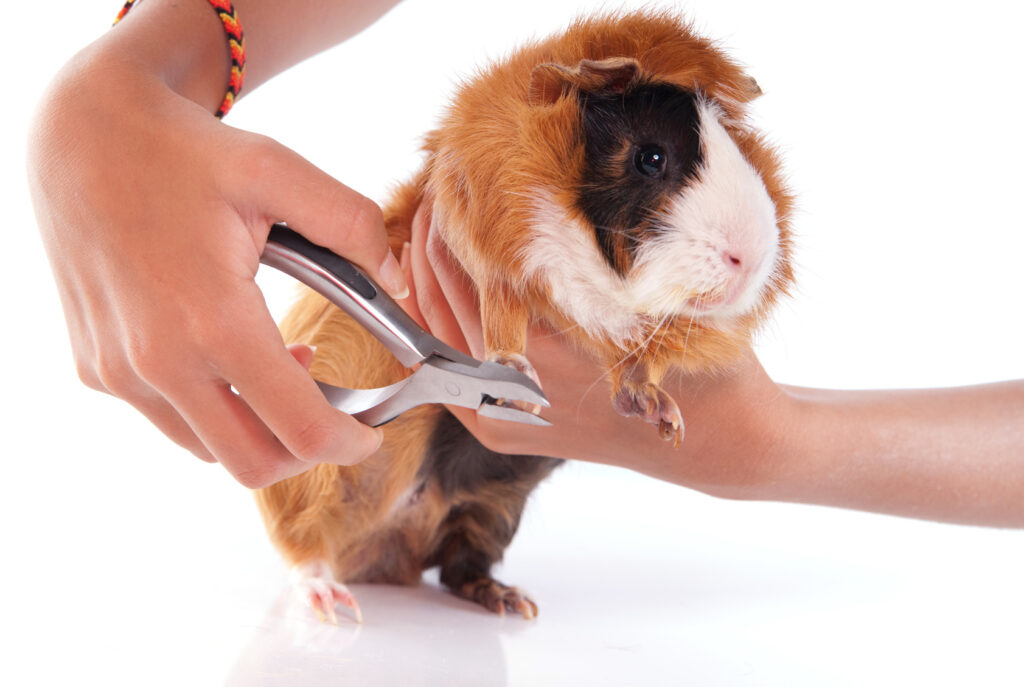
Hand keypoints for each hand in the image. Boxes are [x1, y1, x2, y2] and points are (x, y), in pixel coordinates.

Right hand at [27, 50, 406, 487]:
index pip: (300, 430)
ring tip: (283, 367)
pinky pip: (168, 420)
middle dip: (306, 451)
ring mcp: (119, 371)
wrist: (83, 139)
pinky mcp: (96, 369)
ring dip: (257, 428)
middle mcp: (158, 360)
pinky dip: (211, 409)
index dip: (349, 444)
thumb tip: (398, 281)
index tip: (370, 435)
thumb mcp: (277, 170)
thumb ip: (352, 223)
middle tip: (337, 414)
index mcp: (214, 319)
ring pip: (207, 449)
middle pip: (254, 464)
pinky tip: (230, 356)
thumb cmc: (184, 153)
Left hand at [401, 202, 794, 498]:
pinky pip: (438, 368)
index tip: (456, 176)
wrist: (716, 440)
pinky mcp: (494, 429)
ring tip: (431, 230)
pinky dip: (430, 324)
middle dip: (432, 239)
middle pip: (438, 296)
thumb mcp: (648, 292)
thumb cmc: (692, 352)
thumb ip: (582, 256)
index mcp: (544, 343)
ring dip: (422, 279)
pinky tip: (432, 288)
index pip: (469, 264)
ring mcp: (495, 414)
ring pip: (430, 332)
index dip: (456, 216)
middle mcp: (510, 384)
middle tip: (437, 190)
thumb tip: (520, 195)